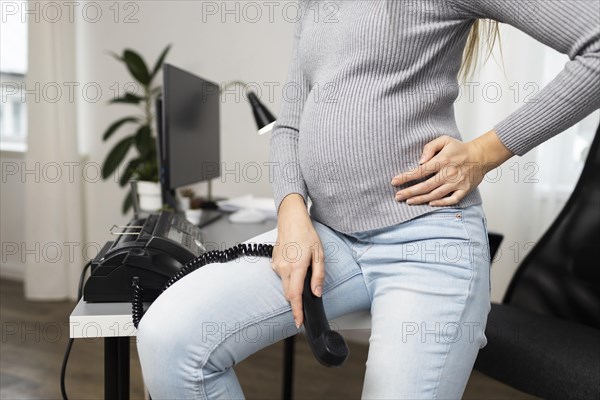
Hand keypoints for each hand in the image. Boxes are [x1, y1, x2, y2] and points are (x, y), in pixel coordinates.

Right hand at [272, 194, 324, 328]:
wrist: (291, 219)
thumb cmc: (306, 234)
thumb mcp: (319, 254)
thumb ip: (319, 275)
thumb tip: (317, 292)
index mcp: (297, 267)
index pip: (294, 296)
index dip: (297, 311)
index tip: (298, 322)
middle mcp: (283, 268)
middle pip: (288, 293)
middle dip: (296, 302)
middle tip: (303, 308)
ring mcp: (276, 265)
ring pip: (285, 285)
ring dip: (293, 286)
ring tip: (303, 272)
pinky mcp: (274, 262)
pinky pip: (282, 275)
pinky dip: (289, 276)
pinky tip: (295, 264)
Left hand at [391, 130, 512, 205]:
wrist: (482, 155)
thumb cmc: (460, 148)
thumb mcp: (444, 140)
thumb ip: (430, 147)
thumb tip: (420, 161)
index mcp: (443, 160)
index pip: (420, 171)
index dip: (406, 177)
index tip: (394, 182)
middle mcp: (449, 173)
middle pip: (426, 186)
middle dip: (409, 192)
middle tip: (397, 196)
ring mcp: (457, 183)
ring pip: (436, 194)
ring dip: (420, 199)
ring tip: (408, 201)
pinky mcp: (464, 190)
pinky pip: (452, 200)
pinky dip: (441, 203)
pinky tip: (430, 203)